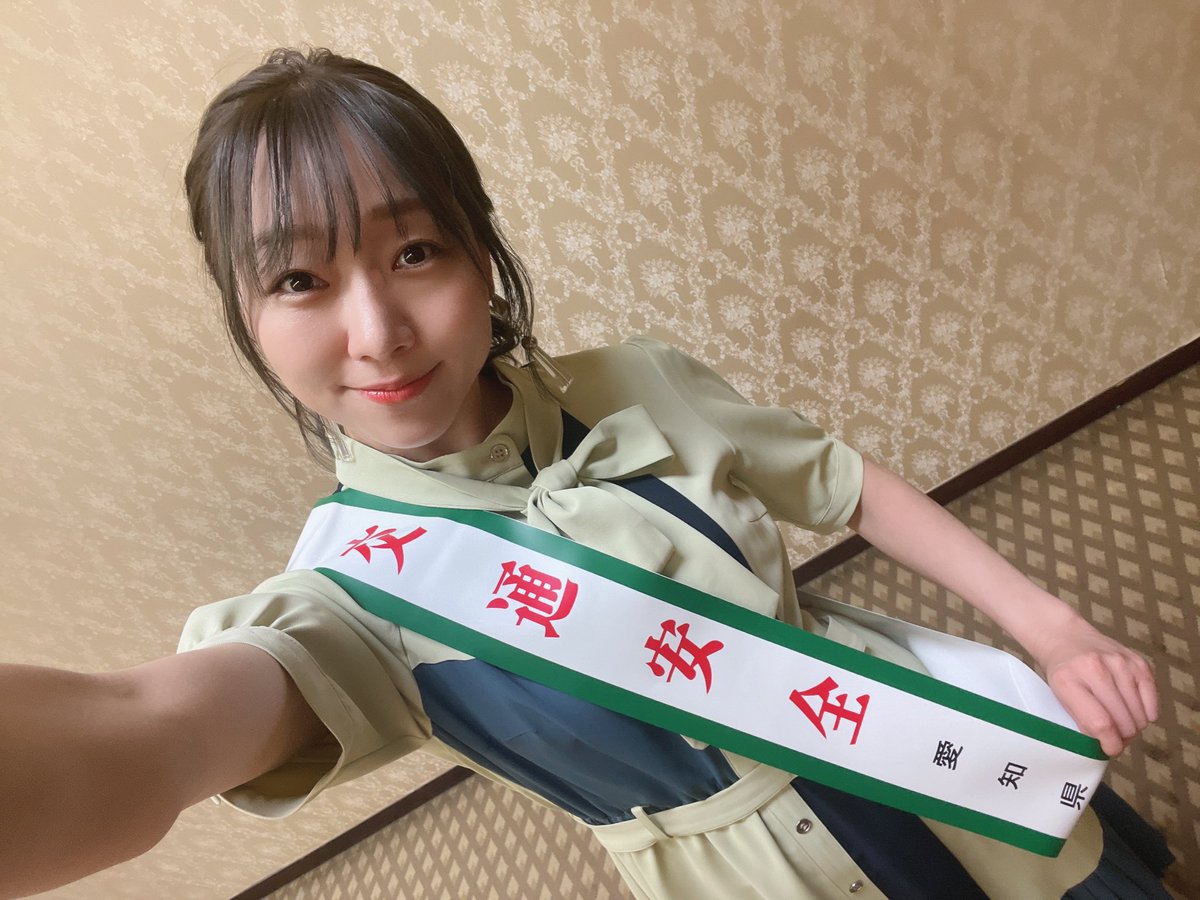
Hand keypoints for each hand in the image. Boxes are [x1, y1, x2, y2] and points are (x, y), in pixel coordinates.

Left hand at [1030, 614, 1157, 756]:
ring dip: (1133, 725)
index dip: (1110, 744)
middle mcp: (1096, 669)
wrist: (1067, 637)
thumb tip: (1110, 745)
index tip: (1111, 749)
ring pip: (1140, 715)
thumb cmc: (1063, 672)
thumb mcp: (1060, 696)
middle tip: (1114, 735)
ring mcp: (1120, 663)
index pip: (1100, 723)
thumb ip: (1083, 721)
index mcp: (1068, 681)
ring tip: (1120, 720)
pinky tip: (1132, 709)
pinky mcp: (1138, 661)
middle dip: (1122, 736)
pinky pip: (1151, 700)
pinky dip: (1145, 712)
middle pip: (1124, 721)